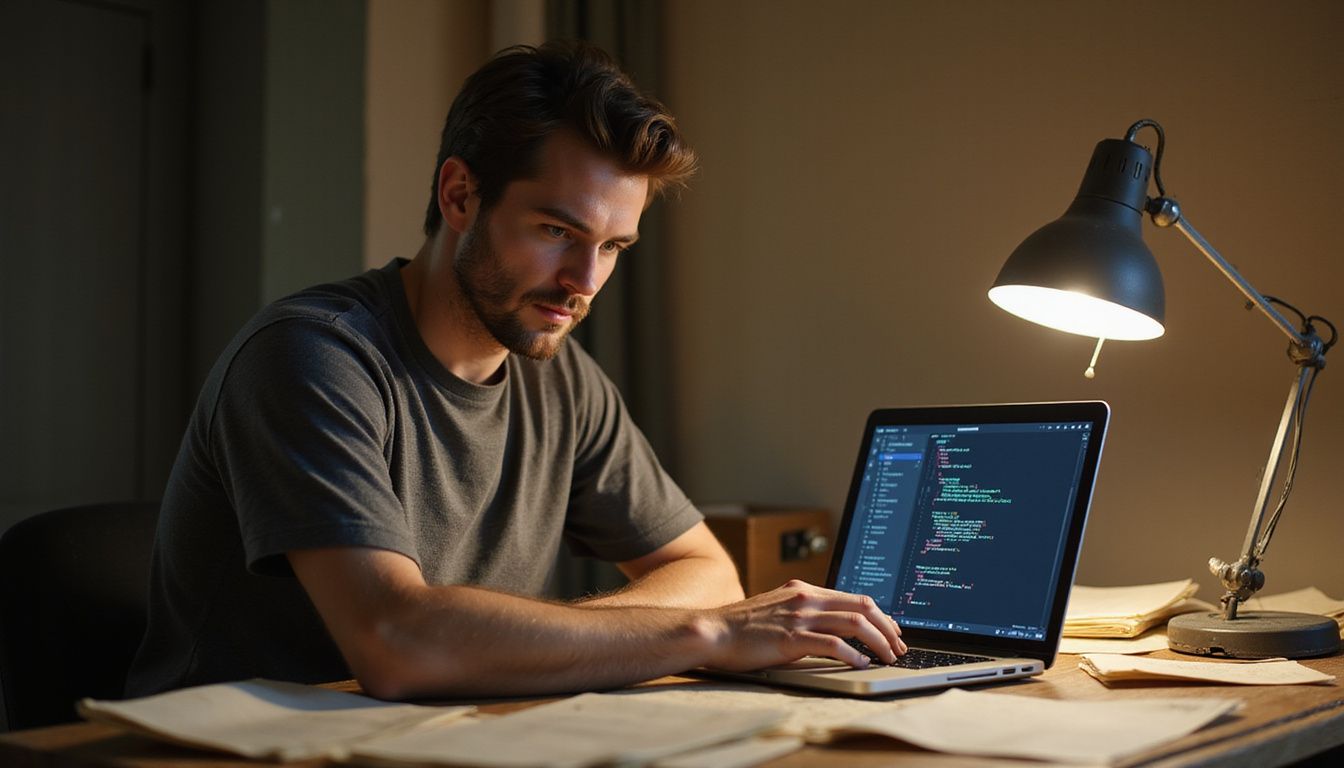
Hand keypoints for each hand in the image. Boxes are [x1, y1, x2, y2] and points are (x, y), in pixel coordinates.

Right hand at [702, 580, 905, 670]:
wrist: (713, 631)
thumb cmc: (742, 627)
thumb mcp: (778, 610)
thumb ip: (804, 612)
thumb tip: (833, 628)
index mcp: (804, 590)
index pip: (854, 598)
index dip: (880, 615)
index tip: (893, 630)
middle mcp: (805, 599)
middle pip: (862, 607)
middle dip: (888, 628)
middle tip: (899, 646)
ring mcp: (799, 617)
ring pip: (854, 623)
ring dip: (878, 641)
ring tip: (888, 657)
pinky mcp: (791, 638)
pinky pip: (832, 644)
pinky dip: (852, 654)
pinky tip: (861, 664)